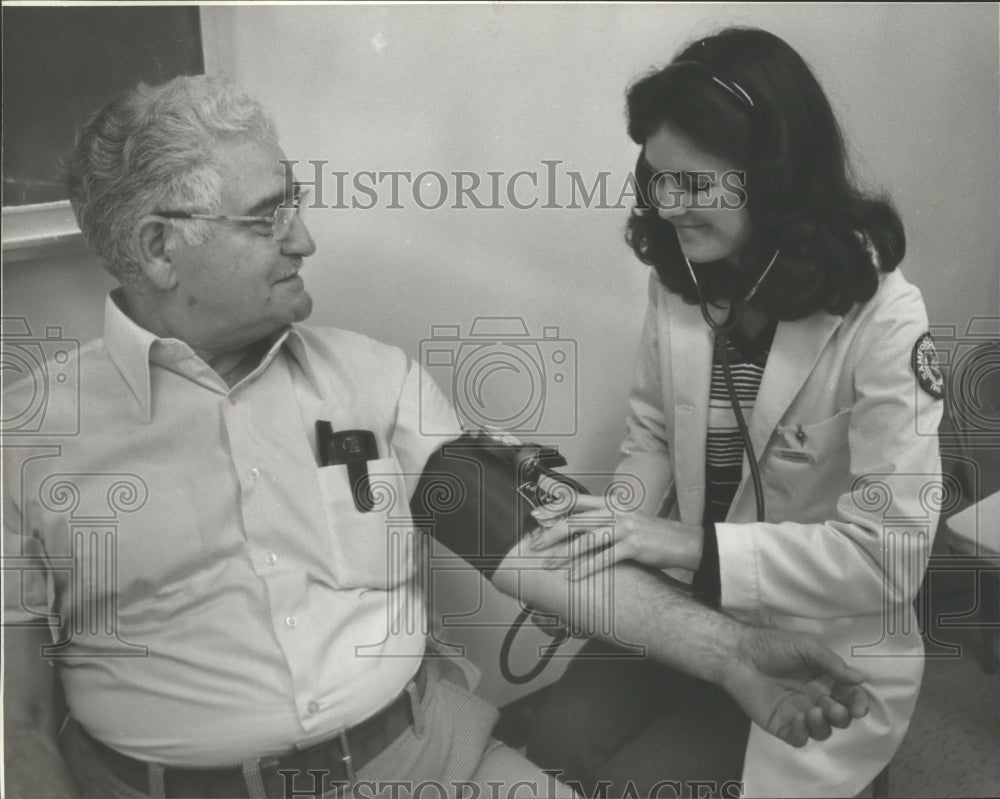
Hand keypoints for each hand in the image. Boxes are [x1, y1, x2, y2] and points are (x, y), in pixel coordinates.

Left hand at [528, 494, 703, 577]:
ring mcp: (625, 528)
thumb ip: (603, 522)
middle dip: (552, 533)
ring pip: (586, 540)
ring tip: (549, 564)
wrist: (683, 542)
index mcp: (611, 504)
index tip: (536, 515)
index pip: (577, 501)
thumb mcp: (625, 521)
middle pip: (576, 520)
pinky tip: (574, 576)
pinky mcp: (633, 546)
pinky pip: (604, 557)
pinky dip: (586, 568)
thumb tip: (577, 529)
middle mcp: (616, 513)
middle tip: (535, 544)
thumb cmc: (651, 535)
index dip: (555, 507)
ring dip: (565, 554)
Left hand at [721, 626, 870, 747]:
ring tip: (814, 712)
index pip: (848, 697)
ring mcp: (798, 713)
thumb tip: (861, 679)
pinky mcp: (781, 724)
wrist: (739, 654)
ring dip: (823, 726)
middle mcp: (815, 699)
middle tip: (833, 709)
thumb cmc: (772, 646)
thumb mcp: (806, 647)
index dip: (857, 703)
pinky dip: (803, 734)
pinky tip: (799, 721)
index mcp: (824, 680)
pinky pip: (799, 738)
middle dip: (842, 716)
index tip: (858, 707)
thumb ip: (832, 664)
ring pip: (821, 730)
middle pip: (838, 717)